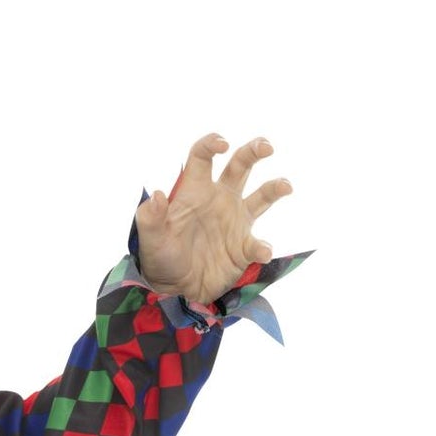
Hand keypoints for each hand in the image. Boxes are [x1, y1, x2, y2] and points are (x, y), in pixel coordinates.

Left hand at [134, 134, 292, 306]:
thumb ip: (150, 217)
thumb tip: (157, 195)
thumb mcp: (150, 240)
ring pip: (262, 195)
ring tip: (285, 187)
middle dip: (254, 151)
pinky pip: (258, 244)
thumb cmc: (160, 259)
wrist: (173, 291)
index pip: (202, 157)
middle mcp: (220, 199)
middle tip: (267, 147)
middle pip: (240, 165)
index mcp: (195, 191)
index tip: (222, 144)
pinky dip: (262, 248)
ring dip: (275, 188)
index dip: (211, 144)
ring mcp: (236, 221)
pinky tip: (261, 252)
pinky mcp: (244, 247)